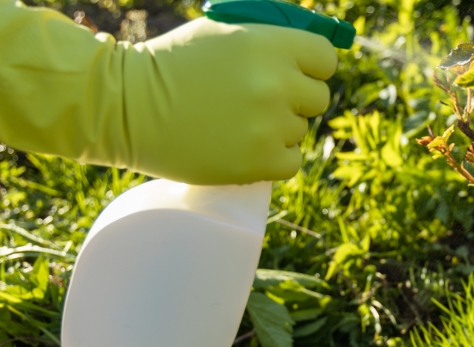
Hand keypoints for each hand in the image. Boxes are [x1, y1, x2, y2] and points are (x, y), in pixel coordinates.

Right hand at [118, 18, 336, 184]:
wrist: (125, 106)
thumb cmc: (174, 64)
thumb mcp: (222, 33)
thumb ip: (271, 40)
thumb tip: (318, 58)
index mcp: (271, 45)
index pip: (326, 59)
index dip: (310, 67)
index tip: (294, 73)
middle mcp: (277, 85)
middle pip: (318, 98)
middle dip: (294, 99)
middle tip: (258, 101)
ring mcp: (270, 126)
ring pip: (299, 130)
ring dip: (276, 129)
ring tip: (233, 122)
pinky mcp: (259, 162)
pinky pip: (291, 162)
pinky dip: (271, 158)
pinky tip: (240, 146)